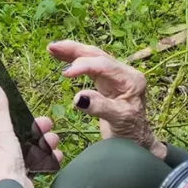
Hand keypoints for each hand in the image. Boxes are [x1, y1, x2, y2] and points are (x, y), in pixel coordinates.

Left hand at [0, 85, 64, 187]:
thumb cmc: (3, 163)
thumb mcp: (1, 131)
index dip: (16, 114)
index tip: (30, 112)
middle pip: (17, 133)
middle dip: (36, 129)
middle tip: (48, 125)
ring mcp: (7, 163)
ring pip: (28, 147)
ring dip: (44, 143)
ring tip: (54, 142)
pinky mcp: (19, 175)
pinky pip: (34, 162)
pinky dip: (46, 158)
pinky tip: (56, 156)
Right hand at [49, 40, 163, 153]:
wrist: (136, 140)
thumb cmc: (131, 132)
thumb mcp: (118, 120)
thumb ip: (99, 107)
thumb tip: (78, 98)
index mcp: (131, 79)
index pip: (104, 65)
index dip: (83, 66)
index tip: (65, 74)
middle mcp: (124, 73)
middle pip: (97, 55)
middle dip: (74, 50)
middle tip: (53, 47)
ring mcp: (115, 76)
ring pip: (92, 58)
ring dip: (72, 52)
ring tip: (52, 48)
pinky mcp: (106, 81)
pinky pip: (89, 67)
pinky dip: (74, 61)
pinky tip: (61, 57)